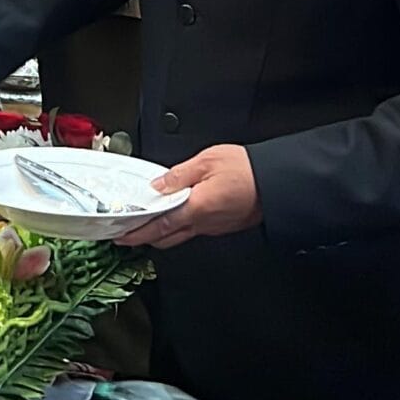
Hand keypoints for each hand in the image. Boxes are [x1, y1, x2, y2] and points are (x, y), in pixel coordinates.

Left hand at [120, 144, 261, 248]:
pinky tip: (176, 215)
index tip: (122, 236)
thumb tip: (157, 184)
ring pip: (180, 235)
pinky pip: (195, 229)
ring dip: (161, 233)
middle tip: (128, 232)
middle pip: (166, 237)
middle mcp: (203, 223)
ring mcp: (214, 226)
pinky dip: (179, 226)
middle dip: (145, 237)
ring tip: (147, 223)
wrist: (277, 183)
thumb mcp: (207, 161)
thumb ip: (178, 175)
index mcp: (195, 208)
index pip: (158, 226)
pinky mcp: (223, 225)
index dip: (137, 233)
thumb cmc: (247, 171)